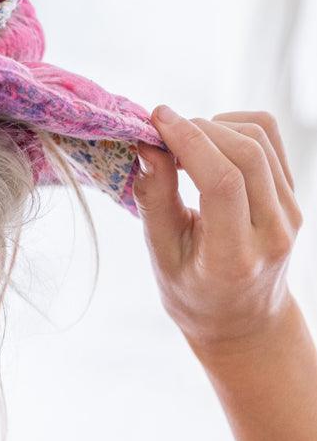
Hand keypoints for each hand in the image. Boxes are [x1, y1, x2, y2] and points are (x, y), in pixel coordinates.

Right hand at [133, 107, 303, 355]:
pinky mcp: (292, 197)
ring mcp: (290, 213)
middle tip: (161, 130)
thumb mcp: (162, 257)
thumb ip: (155, 200)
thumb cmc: (194, 294)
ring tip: (182, 142)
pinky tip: (208, 144)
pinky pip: (270, 142)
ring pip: (261, 140)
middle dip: (198, 127)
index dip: (189, 141)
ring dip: (216, 126)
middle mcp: (273, 233)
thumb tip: (148, 145)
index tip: (155, 120)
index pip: (223, 182)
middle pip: (246, 153)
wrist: (244, 321)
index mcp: (236, 257)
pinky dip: (235, 129)